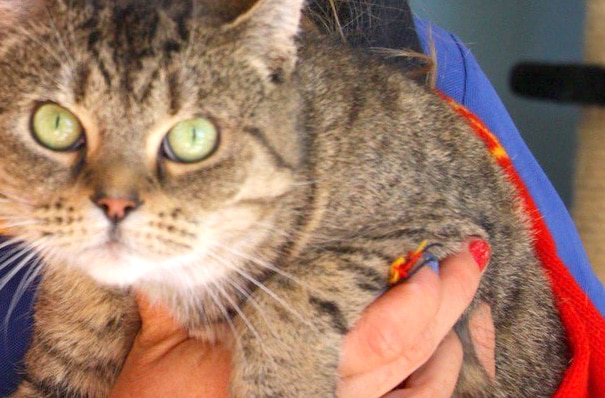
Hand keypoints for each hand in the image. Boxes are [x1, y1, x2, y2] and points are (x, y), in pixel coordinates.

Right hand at [109, 239, 492, 397]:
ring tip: (465, 307)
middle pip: (411, 348)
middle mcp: (327, 395)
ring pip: (422, 390)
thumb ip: (172, 293)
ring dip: (451, 345)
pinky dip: (433, 387)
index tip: (434, 253)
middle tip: (469, 256)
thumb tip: (162, 245)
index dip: (417, 291)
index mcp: (290, 363)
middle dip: (448, 299)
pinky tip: (444, 363)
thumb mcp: (159, 348)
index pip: (378, 327)